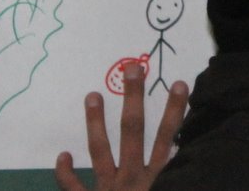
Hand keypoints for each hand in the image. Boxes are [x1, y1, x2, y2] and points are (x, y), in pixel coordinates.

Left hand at [54, 63, 188, 190]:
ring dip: (96, 123)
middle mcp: (132, 181)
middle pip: (133, 133)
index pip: (167, 140)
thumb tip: (185, 158)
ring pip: (100, 151)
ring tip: (92, 95)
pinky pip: (73, 187)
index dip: (173, 112)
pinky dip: (66, 173)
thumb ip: (177, 180)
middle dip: (133, 99)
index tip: (178, 84)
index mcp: (157, 181)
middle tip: (132, 69)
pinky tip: (63, 155)